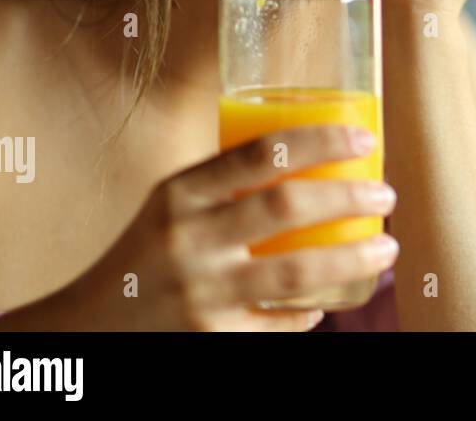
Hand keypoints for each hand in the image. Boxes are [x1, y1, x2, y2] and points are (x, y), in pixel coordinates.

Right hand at [56, 124, 397, 329]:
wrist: (89, 326)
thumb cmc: (149, 251)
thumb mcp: (173, 204)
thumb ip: (228, 181)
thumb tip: (316, 153)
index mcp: (179, 193)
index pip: (259, 153)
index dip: (321, 140)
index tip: (365, 138)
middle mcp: (187, 239)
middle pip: (287, 206)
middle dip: (349, 196)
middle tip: (385, 194)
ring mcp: (200, 292)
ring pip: (296, 273)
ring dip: (353, 259)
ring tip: (386, 249)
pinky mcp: (211, 337)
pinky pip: (280, 324)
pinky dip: (310, 313)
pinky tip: (329, 303)